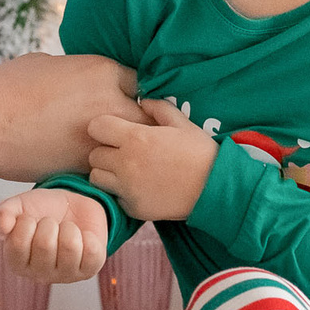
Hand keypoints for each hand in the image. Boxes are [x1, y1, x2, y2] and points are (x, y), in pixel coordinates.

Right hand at [0, 53, 141, 180]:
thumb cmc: (7, 88)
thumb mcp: (48, 64)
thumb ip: (75, 71)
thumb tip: (81, 76)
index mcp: (102, 71)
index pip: (139, 82)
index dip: (132, 92)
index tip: (126, 100)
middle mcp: (109, 103)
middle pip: (147, 117)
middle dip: (140, 124)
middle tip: (130, 132)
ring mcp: (100, 138)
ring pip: (130, 147)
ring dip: (126, 150)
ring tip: (118, 153)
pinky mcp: (84, 166)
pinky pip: (107, 167)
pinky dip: (104, 168)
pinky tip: (95, 167)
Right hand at [0, 188, 110, 284]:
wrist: (73, 206)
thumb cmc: (43, 210)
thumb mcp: (19, 206)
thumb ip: (4, 213)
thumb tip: (1, 225)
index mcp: (17, 262)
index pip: (17, 244)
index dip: (26, 222)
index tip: (30, 219)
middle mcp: (40, 274)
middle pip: (45, 244)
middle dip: (49, 223)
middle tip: (50, 224)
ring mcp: (66, 275)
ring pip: (70, 246)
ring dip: (70, 228)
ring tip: (66, 230)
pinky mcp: (90, 270)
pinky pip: (92, 251)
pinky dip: (89, 236)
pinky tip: (82, 237)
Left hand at [88, 97, 216, 221]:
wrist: (214, 189)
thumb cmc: (199, 152)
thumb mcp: (181, 123)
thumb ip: (158, 108)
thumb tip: (142, 101)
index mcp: (136, 138)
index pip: (96, 127)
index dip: (104, 127)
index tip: (115, 131)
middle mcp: (126, 163)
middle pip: (94, 155)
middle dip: (105, 151)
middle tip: (123, 152)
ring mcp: (128, 188)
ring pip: (97, 178)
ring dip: (107, 173)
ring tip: (126, 171)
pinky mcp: (133, 208)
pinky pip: (114, 197)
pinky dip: (121, 192)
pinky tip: (139, 187)